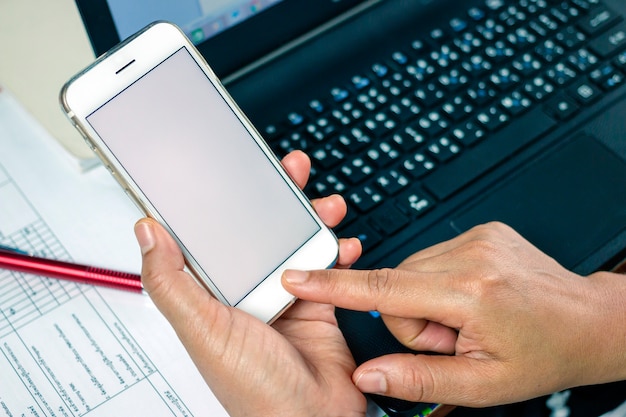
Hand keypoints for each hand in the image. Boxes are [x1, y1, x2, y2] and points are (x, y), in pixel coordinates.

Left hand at [135, 150, 365, 416]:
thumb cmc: (254, 389)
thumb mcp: (203, 330)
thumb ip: (171, 282)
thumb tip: (146, 232)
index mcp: (213, 293)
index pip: (212, 235)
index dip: (220, 200)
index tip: (230, 171)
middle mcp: (247, 290)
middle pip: (259, 231)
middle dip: (276, 198)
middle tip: (288, 170)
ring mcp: (283, 295)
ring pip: (296, 242)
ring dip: (312, 219)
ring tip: (324, 204)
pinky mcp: (317, 303)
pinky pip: (327, 266)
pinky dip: (338, 250)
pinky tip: (343, 242)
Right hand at [284, 222, 625, 406]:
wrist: (588, 320)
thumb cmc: (545, 352)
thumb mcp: (483, 385)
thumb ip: (419, 379)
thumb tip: (368, 375)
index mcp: (471, 293)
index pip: (383, 290)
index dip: (333, 285)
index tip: (298, 275)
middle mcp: (471, 255)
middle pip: (395, 285)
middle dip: (412, 319)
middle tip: (452, 338)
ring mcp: (476, 237)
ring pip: (411, 271)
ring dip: (426, 301)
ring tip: (465, 319)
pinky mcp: (479, 230)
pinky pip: (431, 258)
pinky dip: (439, 283)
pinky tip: (470, 298)